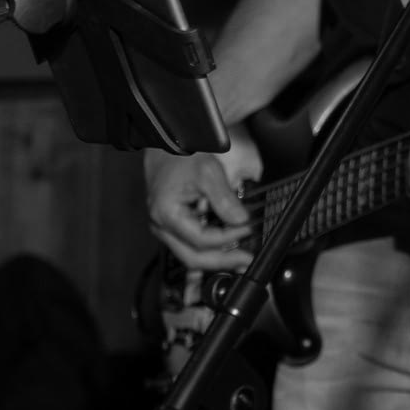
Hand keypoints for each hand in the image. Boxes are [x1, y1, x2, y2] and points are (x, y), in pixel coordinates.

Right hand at [143, 145, 257, 270]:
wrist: (166, 147)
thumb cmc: (181, 157)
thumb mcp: (209, 172)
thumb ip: (225, 199)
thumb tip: (241, 220)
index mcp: (167, 214)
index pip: (202, 240)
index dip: (228, 238)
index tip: (247, 230)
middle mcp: (161, 227)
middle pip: (193, 258)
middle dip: (223, 262)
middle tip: (247, 261)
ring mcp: (165, 229)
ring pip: (191, 256)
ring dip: (217, 260)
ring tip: (240, 261)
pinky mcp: (173, 227)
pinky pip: (190, 246)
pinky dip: (210, 251)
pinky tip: (227, 251)